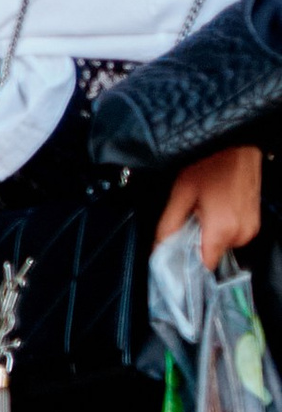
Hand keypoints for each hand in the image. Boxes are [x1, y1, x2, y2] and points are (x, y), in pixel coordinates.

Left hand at [159, 141, 262, 267]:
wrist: (236, 145)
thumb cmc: (210, 163)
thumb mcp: (181, 193)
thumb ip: (168, 225)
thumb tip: (158, 249)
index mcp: (223, 230)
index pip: (204, 266)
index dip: (186, 264)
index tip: (174, 257)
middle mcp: (241, 233)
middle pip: (211, 254)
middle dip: (196, 243)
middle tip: (189, 220)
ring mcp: (251, 228)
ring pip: (222, 244)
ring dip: (209, 234)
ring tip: (203, 209)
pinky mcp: (254, 222)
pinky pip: (232, 234)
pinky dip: (220, 227)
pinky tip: (215, 207)